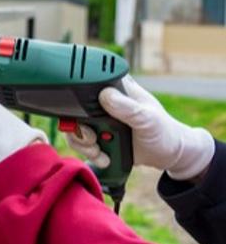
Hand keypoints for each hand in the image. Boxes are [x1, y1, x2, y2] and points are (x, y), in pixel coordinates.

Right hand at [65, 75, 214, 180]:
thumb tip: (104, 95)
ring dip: (84, 145)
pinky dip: (89, 153)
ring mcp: (100, 120)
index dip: (78, 100)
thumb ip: (127, 108)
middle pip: (75, 110)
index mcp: (118, 89)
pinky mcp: (99, 136)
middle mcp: (104, 103)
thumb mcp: (148, 119)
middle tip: (93, 140)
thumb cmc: (164, 132)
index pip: (88, 85)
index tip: (86, 117)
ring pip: (75, 129)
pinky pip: (81, 143)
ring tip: (100, 153)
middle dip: (80, 130)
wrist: (168, 155)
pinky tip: (104, 158)